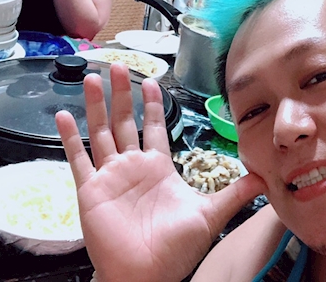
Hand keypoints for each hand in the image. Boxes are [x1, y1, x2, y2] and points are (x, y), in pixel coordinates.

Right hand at [56, 64, 264, 281]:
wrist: (146, 276)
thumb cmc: (176, 249)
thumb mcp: (210, 215)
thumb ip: (234, 193)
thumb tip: (263, 177)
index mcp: (158, 168)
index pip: (154, 127)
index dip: (152, 104)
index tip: (152, 81)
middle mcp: (132, 167)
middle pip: (125, 121)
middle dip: (122, 93)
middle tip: (119, 65)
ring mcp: (110, 177)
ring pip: (101, 132)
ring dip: (96, 105)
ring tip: (92, 77)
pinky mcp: (91, 190)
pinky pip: (77, 158)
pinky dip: (69, 137)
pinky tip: (62, 115)